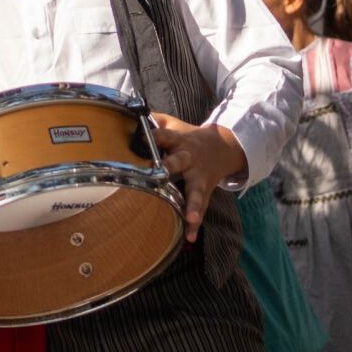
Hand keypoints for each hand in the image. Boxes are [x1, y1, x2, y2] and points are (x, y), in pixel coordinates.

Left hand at [149, 113, 247, 243]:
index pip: (164, 136)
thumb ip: (154, 121)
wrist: (223, 147)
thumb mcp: (174, 125)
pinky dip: (195, 224)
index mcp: (178, 141)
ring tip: (189, 217)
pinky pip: (200, 208)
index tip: (141, 136)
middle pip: (180, 161)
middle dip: (171, 166)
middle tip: (162, 172)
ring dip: (192, 204)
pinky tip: (189, 237)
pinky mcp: (204, 191)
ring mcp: (198, 177)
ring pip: (195, 191)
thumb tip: (128, 114)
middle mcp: (189, 159)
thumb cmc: (188, 137)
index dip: (153, 136)